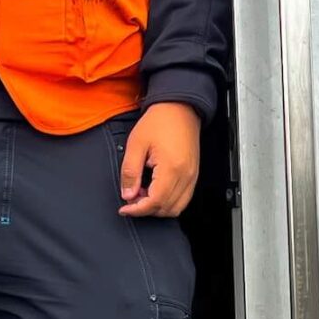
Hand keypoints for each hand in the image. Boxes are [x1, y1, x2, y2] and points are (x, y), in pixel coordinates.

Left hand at [119, 102, 200, 218]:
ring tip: (142, 193)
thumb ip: (130, 172)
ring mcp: (192, 176)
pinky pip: (183, 198)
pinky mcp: (193, 175)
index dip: (138, 209)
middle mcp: (185, 175)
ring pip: (176, 207)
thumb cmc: (160, 121)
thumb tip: (128, 194)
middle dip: (146, 209)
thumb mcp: (136, 144)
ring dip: (157, 207)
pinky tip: (155, 191)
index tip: (125, 208)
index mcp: (171, 168)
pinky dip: (168, 201)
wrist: (179, 108)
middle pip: (166, 208)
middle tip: (131, 197)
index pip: (155, 202)